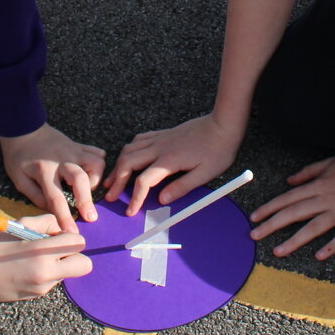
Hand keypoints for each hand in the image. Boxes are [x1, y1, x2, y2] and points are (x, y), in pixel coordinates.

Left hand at [0, 123, 105, 232]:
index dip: (65, 217)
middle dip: (87, 200)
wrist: (23, 127)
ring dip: (97, 178)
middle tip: (91, 217)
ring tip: (89, 188)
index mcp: (44, 171)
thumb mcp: (18, 179)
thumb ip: (35, 196)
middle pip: (81, 179)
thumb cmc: (18, 156)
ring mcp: (73, 151)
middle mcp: (62, 161)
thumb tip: (51, 209)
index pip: (56, 198)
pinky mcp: (78, 145)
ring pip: (96, 162)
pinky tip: (93, 172)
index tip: (72, 232)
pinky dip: (99, 163)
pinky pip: (97, 152)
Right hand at [0, 217, 91, 300]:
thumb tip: (66, 229)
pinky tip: (27, 270)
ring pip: (68, 275)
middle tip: (60, 251)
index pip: (78, 242)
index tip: (61, 237)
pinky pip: (52, 283)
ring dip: (59, 267)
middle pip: (84, 265)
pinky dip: (46, 275)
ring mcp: (43, 285)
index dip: (72, 238)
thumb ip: (47, 222)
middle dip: (77, 257)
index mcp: (42, 249)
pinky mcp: (37, 295)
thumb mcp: (21, 225)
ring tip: (35, 259)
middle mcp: (46, 270)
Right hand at [104, 112, 242, 214]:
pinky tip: (128, 157)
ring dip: (118, 165)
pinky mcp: (164, 134)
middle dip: (116, 180)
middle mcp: (160, 147)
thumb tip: (162, 199)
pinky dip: (129, 149)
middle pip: (128, 162)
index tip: (130, 210)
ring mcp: (160, 139)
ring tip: (112, 179)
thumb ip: (182, 187)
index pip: (143, 181)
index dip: (134, 198)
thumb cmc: (218, 150)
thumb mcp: (205, 173)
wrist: (223, 124)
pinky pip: (139, 139)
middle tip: (110, 196)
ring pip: (129, 149)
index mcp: (169, 160)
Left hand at [249, 153, 334, 260]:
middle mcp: (326, 199)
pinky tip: (318, 256)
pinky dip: (331, 246)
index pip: (288, 198)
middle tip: (254, 236)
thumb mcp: (330, 162)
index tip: (254, 217)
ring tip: (278, 251)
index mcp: (319, 185)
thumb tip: (289, 181)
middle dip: (272, 225)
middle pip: (294, 213)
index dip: (269, 208)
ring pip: (314, 228)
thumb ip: (308, 172)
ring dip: (294, 240)